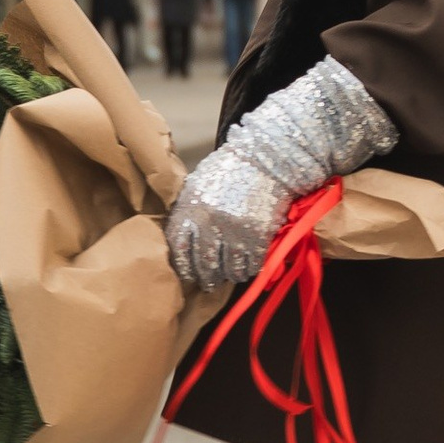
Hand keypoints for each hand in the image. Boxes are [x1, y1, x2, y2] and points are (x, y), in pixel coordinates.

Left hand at [165, 134, 295, 300]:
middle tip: (209, 283)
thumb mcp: (197, 185)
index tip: (188, 273)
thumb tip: (181, 235)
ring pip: (228, 269)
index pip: (179, 249)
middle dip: (207, 278)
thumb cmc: (228, 169)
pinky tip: (247, 267)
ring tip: (230, 276)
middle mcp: (209, 224)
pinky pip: (250, 264)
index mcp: (190, 210)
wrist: (264, 159)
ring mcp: (234, 231)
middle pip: (204, 264)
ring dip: (229, 276)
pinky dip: (248, 270)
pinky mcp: (257, 235)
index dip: (183, 266)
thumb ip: (188, 210)